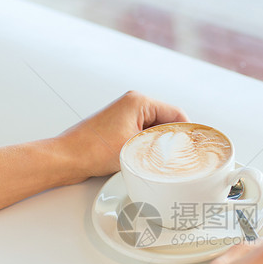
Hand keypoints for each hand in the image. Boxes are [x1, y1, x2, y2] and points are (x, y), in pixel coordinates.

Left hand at [53, 91, 187, 182]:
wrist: (66, 159)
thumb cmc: (91, 150)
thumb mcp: (136, 147)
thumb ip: (163, 146)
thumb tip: (182, 151)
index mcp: (139, 101)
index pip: (176, 114)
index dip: (188, 133)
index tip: (196, 149)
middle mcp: (133, 105)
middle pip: (167, 122)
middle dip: (174, 141)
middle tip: (182, 158)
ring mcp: (125, 117)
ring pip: (156, 132)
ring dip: (161, 146)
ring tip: (164, 161)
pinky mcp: (119, 130)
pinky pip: (143, 137)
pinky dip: (149, 148)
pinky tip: (150, 161)